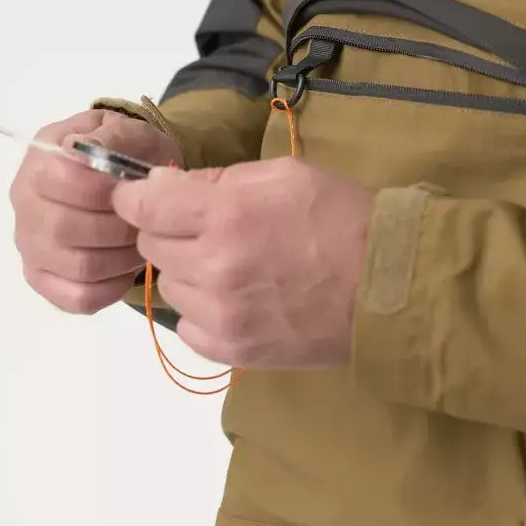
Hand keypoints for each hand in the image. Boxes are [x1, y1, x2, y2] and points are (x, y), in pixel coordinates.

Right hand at [9, 109, 182, 313]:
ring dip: (122, 260)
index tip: (136, 193)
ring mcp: (33, 247)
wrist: (132, 181)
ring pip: (79, 268)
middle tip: (147, 224)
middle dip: (119, 229)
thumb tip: (85, 150)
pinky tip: (126, 269)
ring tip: (140, 244)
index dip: (105, 190)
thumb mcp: (129, 133)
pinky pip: (78, 299)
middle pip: (66, 229)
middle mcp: (26, 205)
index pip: (61, 181)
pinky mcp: (47, 280)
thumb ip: (111, 139)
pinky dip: (111, 290)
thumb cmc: (130, 155)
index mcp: (41, 163)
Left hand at [111, 156, 372, 368]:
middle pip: (151, 246)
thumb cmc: (342, 219)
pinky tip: (234, 301)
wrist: (387, 288)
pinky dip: (203, 312)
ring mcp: (222, 315)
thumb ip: (219, 178)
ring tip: (232, 268)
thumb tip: (163, 188)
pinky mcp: (234, 350)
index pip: (141, 205)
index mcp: (225, 214)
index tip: (151, 198)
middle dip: (171, 231)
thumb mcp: (286, 174)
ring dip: (189, 273)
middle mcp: (214, 267)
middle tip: (210, 230)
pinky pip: (188, 328)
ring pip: (170, 287)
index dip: (138, 197)